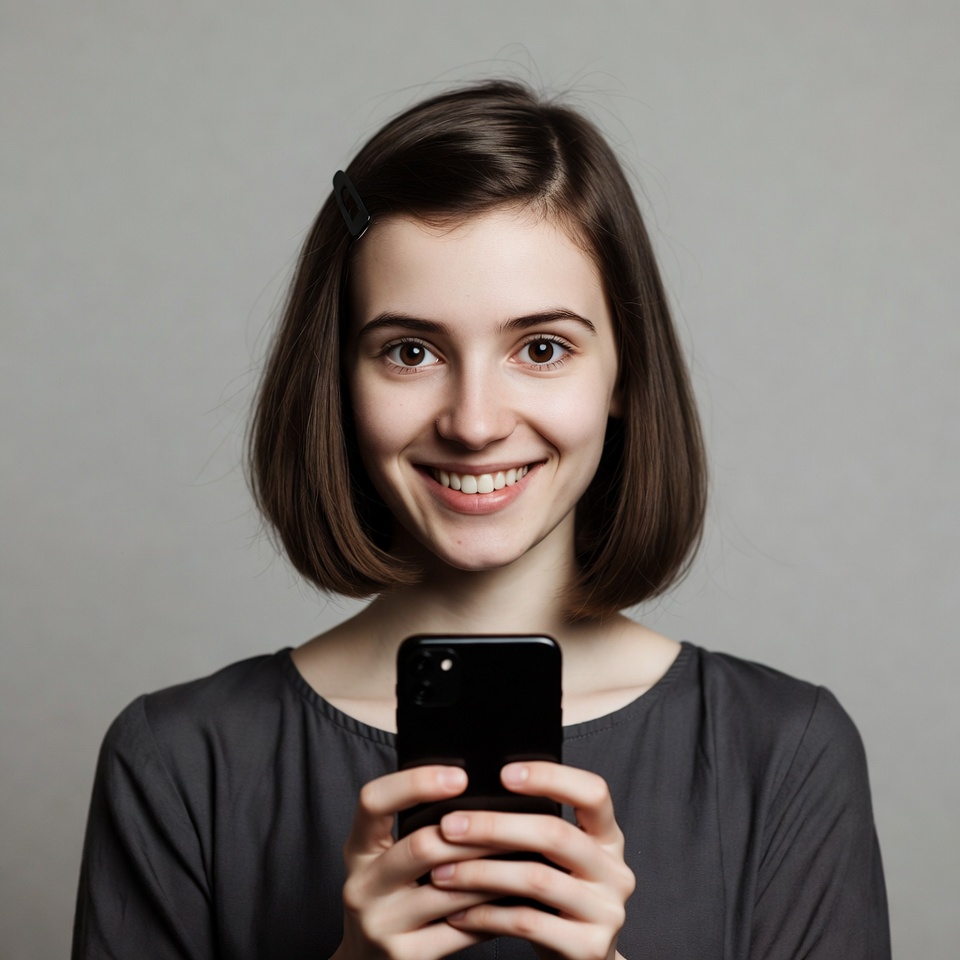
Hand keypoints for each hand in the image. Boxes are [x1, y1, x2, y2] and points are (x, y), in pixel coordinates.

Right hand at [332, 765, 498, 959]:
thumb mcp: (385, 859)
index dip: (415, 783)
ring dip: (494, 872)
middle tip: (514, 821)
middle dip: (474, 833)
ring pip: (450, 890)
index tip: (460, 776)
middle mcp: (362, 886)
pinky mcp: (406, 958)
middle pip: (421, 846)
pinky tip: (516, 899)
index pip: (373, 801)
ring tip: (526, 855)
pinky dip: (495, 913)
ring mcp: (382, 925)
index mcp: (358, 849)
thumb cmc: (389, 898)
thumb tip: (480, 794)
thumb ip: (415, 829)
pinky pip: (462, 930)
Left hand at [429, 762, 634, 959]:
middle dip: (495, 826)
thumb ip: (536, 829)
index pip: (593, 792)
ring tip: (442, 871)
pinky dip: (486, 915)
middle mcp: (616, 870)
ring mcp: (606, 911)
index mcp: (608, 837)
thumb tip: (471, 797)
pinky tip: (458, 913)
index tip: (503, 773)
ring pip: (536, 879)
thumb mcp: (559, 860)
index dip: (551, 777)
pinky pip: (528, 923)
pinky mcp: (588, 948)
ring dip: (481, 873)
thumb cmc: (556, 899)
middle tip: (449, 825)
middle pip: (555, 834)